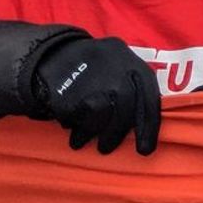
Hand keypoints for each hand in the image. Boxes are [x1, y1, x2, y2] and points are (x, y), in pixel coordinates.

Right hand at [34, 36, 160, 155]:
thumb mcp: (120, 66)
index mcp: (133, 63)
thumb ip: (134, 89)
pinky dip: (74, 125)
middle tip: (106, 148)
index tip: (145, 150)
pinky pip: (77, 115)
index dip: (149, 127)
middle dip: (117, 133)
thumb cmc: (95, 68)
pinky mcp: (70, 88)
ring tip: (81, 140)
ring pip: (102, 114)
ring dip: (92, 132)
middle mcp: (117, 68)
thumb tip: (142, 127)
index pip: (149, 98)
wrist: (53, 52)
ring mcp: (94, 77)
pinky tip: (69, 125)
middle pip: (126, 109)